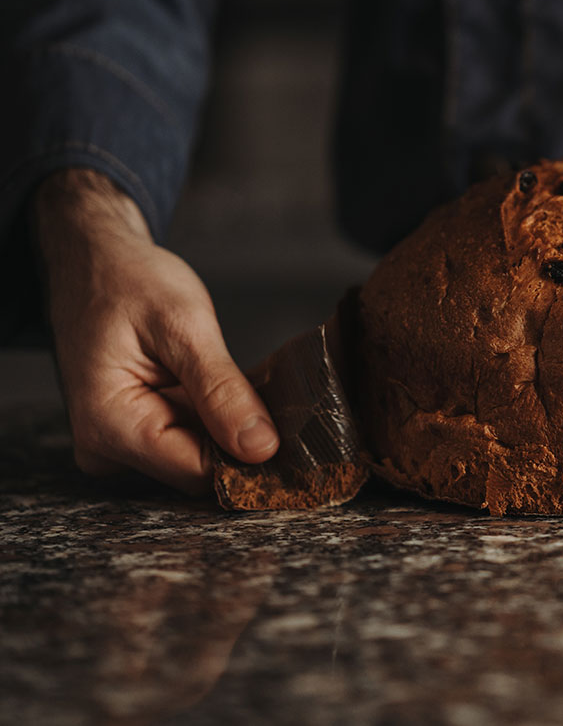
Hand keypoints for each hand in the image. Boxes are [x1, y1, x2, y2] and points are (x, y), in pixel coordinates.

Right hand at [32, 169, 277, 494]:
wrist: (94, 264)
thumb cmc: (128, 282)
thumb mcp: (183, 326)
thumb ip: (221, 391)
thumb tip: (261, 448)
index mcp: (109, 426)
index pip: (198, 473)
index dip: (250, 458)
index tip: (292, 432)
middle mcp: (107, 448)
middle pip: (199, 471)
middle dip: (241, 440)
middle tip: (273, 396)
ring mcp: (119, 445)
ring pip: (199, 457)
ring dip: (228, 427)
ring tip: (239, 383)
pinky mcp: (135, 435)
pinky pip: (189, 441)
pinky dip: (214, 419)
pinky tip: (221, 389)